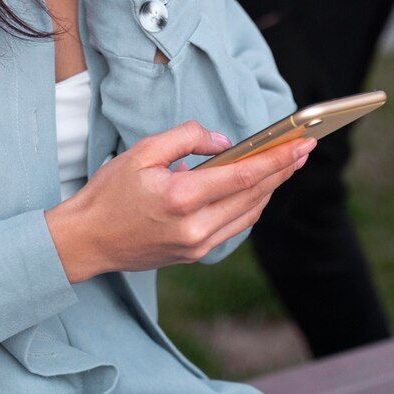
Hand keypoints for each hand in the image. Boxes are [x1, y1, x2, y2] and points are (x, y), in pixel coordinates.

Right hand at [44, 119, 315, 281]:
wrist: (87, 241)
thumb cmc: (110, 193)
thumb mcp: (143, 152)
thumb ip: (186, 138)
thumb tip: (224, 142)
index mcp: (180, 198)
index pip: (243, 176)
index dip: (277, 159)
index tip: (301, 144)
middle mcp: (194, 227)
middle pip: (254, 196)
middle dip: (283, 170)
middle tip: (305, 149)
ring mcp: (197, 245)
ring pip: (248, 213)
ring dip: (272, 188)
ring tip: (288, 164)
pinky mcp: (195, 254)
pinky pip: (234, 226)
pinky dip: (251, 205)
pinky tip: (259, 188)